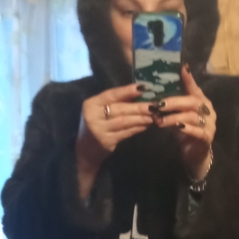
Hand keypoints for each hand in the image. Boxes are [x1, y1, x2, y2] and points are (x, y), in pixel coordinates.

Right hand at [76, 82, 152, 196]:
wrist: (85, 150)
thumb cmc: (96, 124)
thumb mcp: (100, 110)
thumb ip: (115, 102)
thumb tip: (140, 92)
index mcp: (91, 104)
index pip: (110, 94)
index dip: (127, 91)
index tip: (142, 87)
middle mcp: (93, 116)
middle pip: (119, 109)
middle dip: (138, 107)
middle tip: (154, 105)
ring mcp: (99, 130)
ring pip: (124, 121)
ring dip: (140, 118)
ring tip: (153, 116)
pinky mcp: (106, 142)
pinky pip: (125, 133)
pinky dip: (137, 128)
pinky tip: (145, 125)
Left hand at [151, 65, 215, 179]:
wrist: (194, 154)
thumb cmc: (184, 131)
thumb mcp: (177, 114)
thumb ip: (172, 104)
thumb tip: (155, 91)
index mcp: (201, 101)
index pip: (194, 87)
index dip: (188, 78)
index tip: (181, 68)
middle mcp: (208, 110)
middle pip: (192, 101)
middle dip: (174, 102)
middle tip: (158, 105)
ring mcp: (210, 124)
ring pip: (192, 116)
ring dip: (174, 117)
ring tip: (159, 120)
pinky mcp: (207, 138)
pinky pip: (198, 131)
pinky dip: (187, 128)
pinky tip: (177, 127)